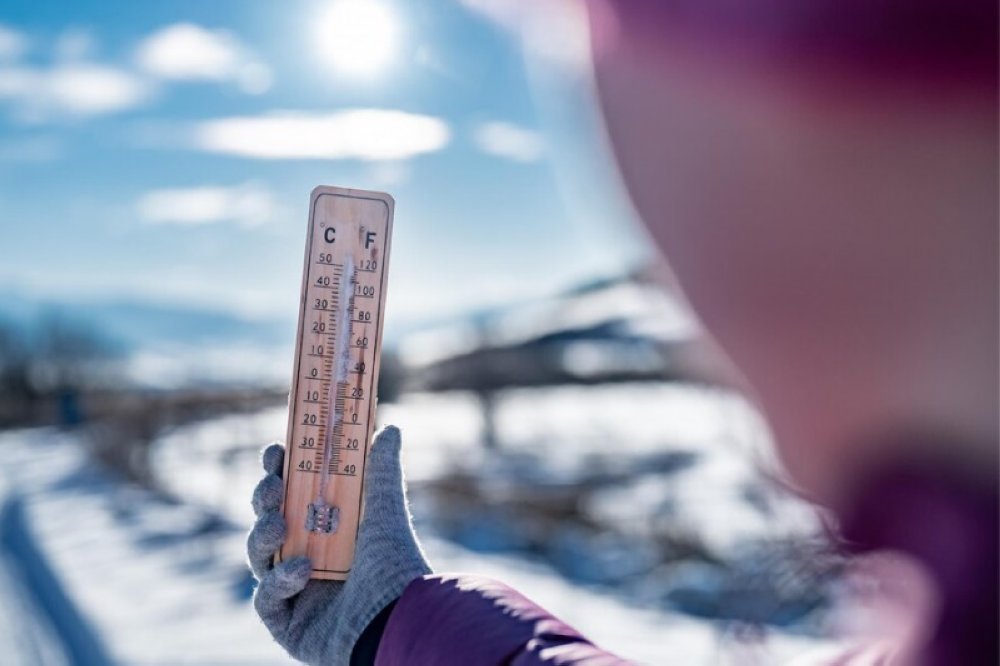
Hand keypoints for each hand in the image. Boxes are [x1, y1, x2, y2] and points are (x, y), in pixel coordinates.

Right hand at [246, 426, 430, 665]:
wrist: (398, 618)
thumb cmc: (395, 564)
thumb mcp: (386, 509)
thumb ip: (383, 469)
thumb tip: (390, 428)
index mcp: (326, 531)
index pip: (291, 497)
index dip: (278, 472)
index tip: (277, 450)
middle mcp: (306, 558)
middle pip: (266, 521)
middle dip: (263, 499)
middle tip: (273, 486)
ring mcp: (293, 592)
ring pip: (258, 556)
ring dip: (262, 535)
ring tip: (280, 525)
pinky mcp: (286, 625)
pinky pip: (264, 598)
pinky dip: (278, 581)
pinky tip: (302, 570)